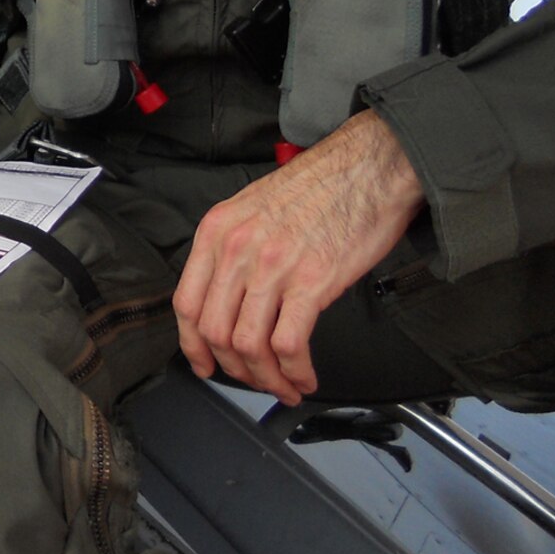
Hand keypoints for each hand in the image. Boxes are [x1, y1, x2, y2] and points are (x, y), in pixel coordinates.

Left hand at [172, 111, 423, 403]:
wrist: (369, 167)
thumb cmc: (321, 187)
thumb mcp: (254, 210)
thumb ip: (234, 251)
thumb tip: (229, 299)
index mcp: (217, 231)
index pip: (186, 303)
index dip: (192, 345)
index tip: (204, 364)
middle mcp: (236, 248)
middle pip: (214, 331)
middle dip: (234, 368)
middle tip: (254, 381)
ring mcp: (272, 266)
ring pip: (248, 344)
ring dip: (265, 377)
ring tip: (284, 386)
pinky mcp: (312, 281)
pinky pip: (288, 344)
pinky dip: (294, 371)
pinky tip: (305, 377)